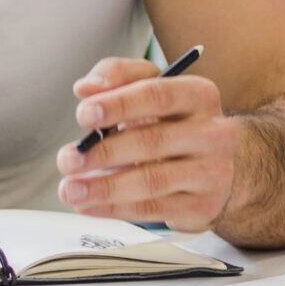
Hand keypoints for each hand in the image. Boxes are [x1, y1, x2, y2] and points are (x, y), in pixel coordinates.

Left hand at [56, 58, 236, 230]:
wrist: (216, 167)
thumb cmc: (175, 124)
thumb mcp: (152, 89)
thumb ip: (118, 76)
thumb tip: (87, 87)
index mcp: (199, 96)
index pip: (159, 95)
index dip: (119, 104)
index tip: (84, 113)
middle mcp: (213, 133)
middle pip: (153, 141)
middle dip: (103, 152)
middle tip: (68, 159)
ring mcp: (212, 172)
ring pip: (152, 181)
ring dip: (103, 186)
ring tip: (71, 188)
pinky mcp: (202, 206)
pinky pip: (152, 209)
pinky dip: (112, 208)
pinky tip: (88, 204)